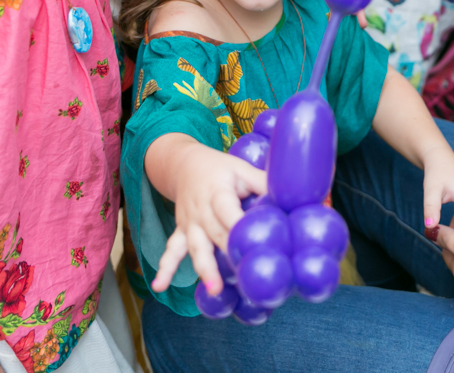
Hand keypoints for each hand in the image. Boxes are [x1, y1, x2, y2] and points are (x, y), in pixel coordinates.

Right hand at [151, 143, 265, 295]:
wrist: (185, 165)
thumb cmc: (221, 169)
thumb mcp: (242, 169)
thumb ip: (264, 182)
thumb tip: (295, 194)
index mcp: (217, 192)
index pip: (228, 211)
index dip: (239, 226)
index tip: (252, 242)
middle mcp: (201, 209)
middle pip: (216, 234)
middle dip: (228, 256)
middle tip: (245, 278)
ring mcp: (189, 223)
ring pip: (195, 247)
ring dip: (204, 268)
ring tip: (213, 289)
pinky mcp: (181, 232)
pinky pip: (172, 250)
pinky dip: (165, 268)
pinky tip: (159, 286)